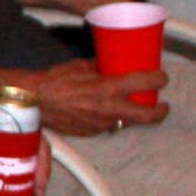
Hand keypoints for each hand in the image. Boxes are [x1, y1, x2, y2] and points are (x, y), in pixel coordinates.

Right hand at [29, 60, 166, 136]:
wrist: (33, 101)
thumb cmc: (54, 80)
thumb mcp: (81, 66)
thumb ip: (101, 67)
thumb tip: (113, 63)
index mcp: (108, 88)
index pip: (146, 83)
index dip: (159, 79)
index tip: (162, 77)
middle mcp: (109, 109)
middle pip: (148, 116)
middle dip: (161, 111)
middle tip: (162, 105)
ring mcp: (101, 124)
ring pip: (128, 122)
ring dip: (132, 114)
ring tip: (130, 106)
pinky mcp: (91, 133)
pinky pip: (108, 126)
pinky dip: (111, 119)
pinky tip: (104, 111)